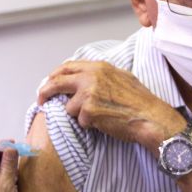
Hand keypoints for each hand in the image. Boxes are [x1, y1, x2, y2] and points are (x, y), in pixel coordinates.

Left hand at [0, 146, 18, 191]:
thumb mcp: (6, 185)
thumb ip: (8, 165)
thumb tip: (11, 148)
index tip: (12, 143)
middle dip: (7, 150)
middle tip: (20, 147)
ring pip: (2, 163)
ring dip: (12, 158)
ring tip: (23, 154)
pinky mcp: (2, 186)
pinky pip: (7, 171)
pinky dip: (14, 167)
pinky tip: (21, 166)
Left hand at [37, 61, 184, 150]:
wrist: (150, 118)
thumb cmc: (141, 101)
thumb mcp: (122, 77)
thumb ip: (102, 75)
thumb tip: (86, 76)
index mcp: (99, 67)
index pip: (68, 66)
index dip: (55, 75)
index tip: (49, 81)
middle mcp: (90, 77)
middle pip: (57, 82)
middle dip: (45, 91)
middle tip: (41, 99)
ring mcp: (88, 93)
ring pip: (69, 107)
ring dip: (80, 115)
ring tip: (100, 116)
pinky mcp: (88, 111)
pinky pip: (80, 121)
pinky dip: (89, 125)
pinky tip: (105, 123)